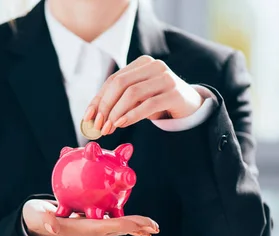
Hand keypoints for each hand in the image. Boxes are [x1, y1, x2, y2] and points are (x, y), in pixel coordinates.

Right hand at [22, 199, 158, 235]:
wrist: (34, 227)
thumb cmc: (36, 218)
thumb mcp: (37, 216)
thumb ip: (46, 219)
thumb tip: (53, 227)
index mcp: (81, 230)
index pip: (108, 226)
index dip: (127, 225)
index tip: (143, 225)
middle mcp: (89, 234)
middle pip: (117, 230)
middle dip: (136, 228)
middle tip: (155, 227)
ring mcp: (90, 232)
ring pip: (116, 229)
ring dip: (133, 227)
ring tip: (151, 227)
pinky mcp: (89, 227)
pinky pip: (111, 225)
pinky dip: (124, 222)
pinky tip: (134, 222)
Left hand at [83, 55, 202, 134]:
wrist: (190, 106)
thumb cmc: (159, 102)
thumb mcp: (137, 99)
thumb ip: (118, 102)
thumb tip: (93, 117)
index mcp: (141, 63)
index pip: (113, 80)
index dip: (98, 99)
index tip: (88, 117)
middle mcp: (154, 66)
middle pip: (120, 84)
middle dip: (105, 106)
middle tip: (99, 126)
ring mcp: (166, 78)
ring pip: (132, 93)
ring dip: (116, 113)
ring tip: (109, 128)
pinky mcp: (174, 93)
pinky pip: (148, 104)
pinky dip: (132, 115)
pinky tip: (122, 124)